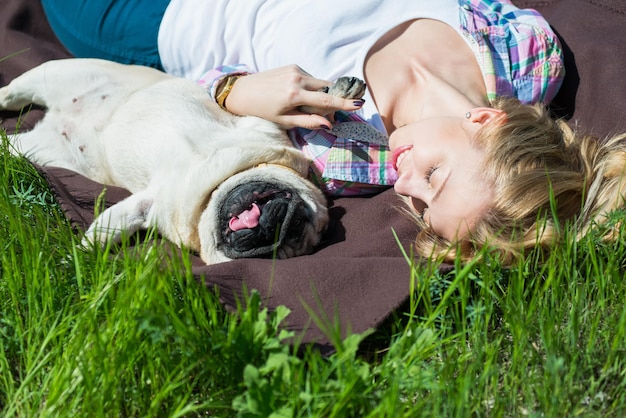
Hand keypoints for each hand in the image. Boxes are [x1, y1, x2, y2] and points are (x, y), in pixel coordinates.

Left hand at [224, 65, 363, 129]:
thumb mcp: (284, 121)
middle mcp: (297, 79)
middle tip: (330, 114)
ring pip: (320, 83)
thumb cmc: (262, 111)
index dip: (344, 104)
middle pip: (327, 88)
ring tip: (307, 105)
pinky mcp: (293, 66)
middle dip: (333, 100)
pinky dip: (311, 87)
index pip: (326, 101)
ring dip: (321, 94)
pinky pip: (311, 78)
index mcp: (294, 95)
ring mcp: (295, 70)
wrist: (243, 92)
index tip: (359, 104)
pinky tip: (299, 95)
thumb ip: (307, 121)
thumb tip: (328, 124)